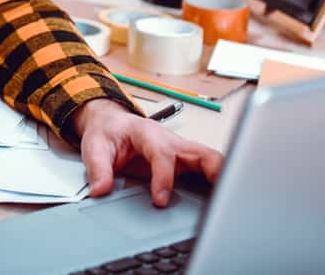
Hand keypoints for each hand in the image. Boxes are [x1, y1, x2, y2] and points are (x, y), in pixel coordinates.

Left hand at [72, 99, 223, 206]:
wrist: (112, 123)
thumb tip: (100, 191)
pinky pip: (207, 170)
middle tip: (221, 194)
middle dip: (213, 170)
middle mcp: (170, 141)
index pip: (162, 154)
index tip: (159, 200)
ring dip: (222, 177)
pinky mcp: (185, 163)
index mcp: (147, 133)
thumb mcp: (95, 147)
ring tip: (230, 201)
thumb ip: (98, 169)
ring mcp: (181, 152)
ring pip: (211, 160)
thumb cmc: (108, 132)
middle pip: (201, 152)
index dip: (164, 178)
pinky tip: (223, 199)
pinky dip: (218, 182)